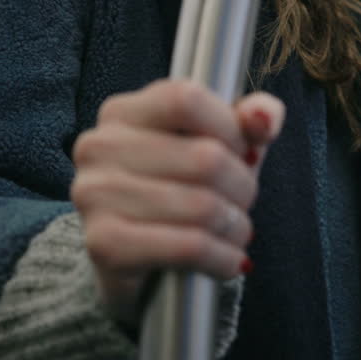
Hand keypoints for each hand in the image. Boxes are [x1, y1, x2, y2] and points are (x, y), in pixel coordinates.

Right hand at [70, 80, 284, 326]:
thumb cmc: (185, 190)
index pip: (186, 99)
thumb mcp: (222, 144)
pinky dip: (222, 257)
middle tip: (242, 203)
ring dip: (237, 227)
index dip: (230, 128)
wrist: (138, 261)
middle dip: (243, 187)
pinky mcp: (104, 244)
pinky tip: (228, 261)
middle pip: (205, 158)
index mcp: (124, 111)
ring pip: (202, 206)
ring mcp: (95, 194)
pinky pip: (189, 246)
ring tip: (237, 233)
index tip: (245, 152)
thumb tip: (265, 117)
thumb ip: (251, 118)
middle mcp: (100, 146)